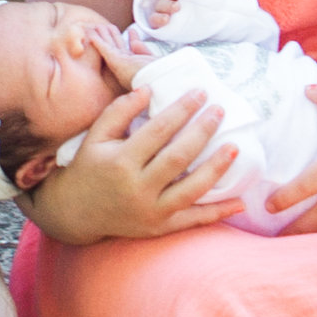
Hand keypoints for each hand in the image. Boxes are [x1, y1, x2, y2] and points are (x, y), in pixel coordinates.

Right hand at [31, 82, 243, 243]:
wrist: (76, 212)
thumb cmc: (89, 167)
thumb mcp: (96, 136)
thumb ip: (120, 110)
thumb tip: (149, 88)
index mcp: (121, 161)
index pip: (158, 131)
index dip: (182, 110)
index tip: (200, 92)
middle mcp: (137, 188)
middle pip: (178, 158)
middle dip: (202, 132)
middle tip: (220, 110)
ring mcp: (150, 211)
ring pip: (191, 190)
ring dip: (216, 169)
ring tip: (234, 147)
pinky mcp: (159, 228)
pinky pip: (193, 220)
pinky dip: (218, 213)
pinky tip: (240, 202)